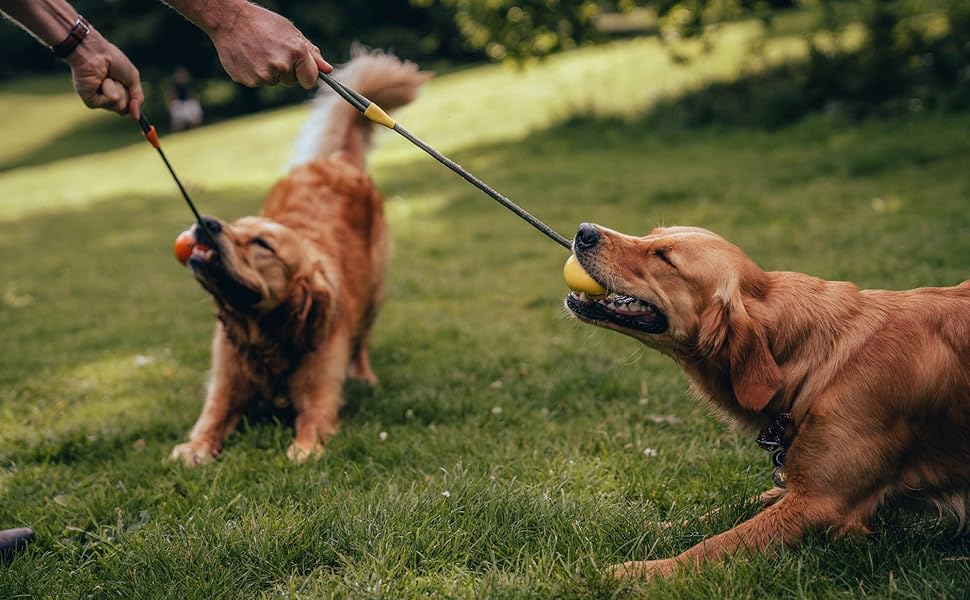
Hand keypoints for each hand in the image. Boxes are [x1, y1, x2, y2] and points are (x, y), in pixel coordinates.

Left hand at [66, 31, 143, 118]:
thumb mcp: (133, 78)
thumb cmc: (113, 60)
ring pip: (118, 106)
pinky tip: (100, 80)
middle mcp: (106, 99)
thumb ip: (138, 98)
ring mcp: (98, 100)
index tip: (135, 107)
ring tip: (107, 78)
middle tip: (117, 79)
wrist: (95, 52)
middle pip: (125, 109)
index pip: (128, 107)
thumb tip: (137, 118)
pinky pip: (108, 102)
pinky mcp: (90, 100)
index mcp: (116, 93)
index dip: (132, 106)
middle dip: (125, 93)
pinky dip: (109, 90)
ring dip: (117, 89)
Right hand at [208, 2, 331, 89]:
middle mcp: (282, 66)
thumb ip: (311, 54)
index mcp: (296, 52)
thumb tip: (328, 70)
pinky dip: (254, 73)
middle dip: (286, 71)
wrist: (230, 20)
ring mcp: (264, 75)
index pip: (310, 80)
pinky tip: (249, 57)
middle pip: (291, 82)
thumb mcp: (291, 33)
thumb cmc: (264, 24)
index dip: (306, 75)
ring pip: (273, 82)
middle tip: (272, 51)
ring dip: (269, 72)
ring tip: (258, 52)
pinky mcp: (249, 80)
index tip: (299, 69)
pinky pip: (258, 83)